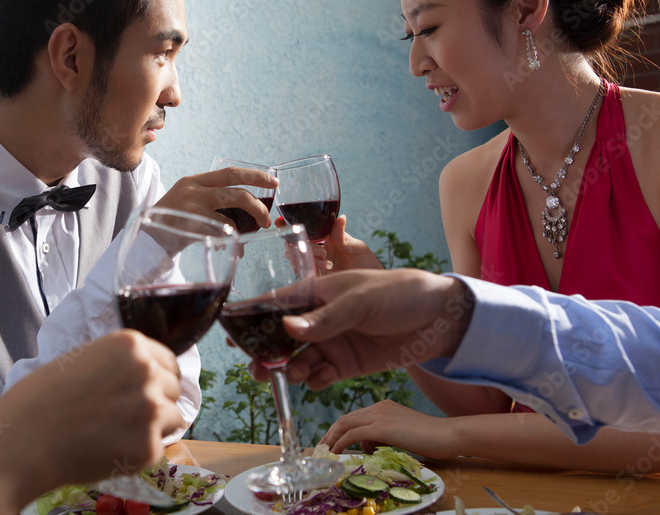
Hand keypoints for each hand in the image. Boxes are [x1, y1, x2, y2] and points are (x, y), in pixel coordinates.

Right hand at [1, 330, 183, 487]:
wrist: (23, 439)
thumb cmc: (42, 398)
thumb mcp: (84, 358)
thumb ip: (120, 363)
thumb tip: (146, 374)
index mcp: (130, 345)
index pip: (168, 362)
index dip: (157, 379)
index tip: (145, 392)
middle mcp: (147, 372)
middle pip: (173, 389)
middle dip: (156, 402)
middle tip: (125, 417)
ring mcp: (150, 409)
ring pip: (172, 418)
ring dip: (153, 428)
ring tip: (115, 434)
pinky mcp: (148, 446)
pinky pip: (158, 449)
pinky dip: (138, 454)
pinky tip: (109, 450)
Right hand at [154, 167, 277, 230]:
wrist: (145, 241)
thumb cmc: (171, 226)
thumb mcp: (188, 205)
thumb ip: (210, 204)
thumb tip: (245, 216)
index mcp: (194, 181)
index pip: (229, 173)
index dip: (254, 175)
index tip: (272, 181)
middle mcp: (193, 187)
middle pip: (234, 183)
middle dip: (258, 192)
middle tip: (271, 206)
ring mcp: (191, 203)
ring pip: (233, 200)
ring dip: (252, 213)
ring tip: (260, 226)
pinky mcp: (190, 220)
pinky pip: (222, 226)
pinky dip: (234, 238)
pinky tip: (236, 248)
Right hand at [248, 269, 473, 388]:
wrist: (440, 319)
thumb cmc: (398, 293)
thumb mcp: (359, 301)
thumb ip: (325, 319)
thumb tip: (287, 329)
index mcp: (315, 293)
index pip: (275, 305)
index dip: (252, 320)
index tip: (233, 337)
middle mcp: (318, 318)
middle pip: (280, 339)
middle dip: (267, 355)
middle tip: (259, 371)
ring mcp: (331, 342)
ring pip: (298, 360)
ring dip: (291, 369)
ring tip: (295, 374)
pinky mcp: (346, 364)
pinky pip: (321, 376)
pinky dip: (316, 380)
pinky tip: (321, 378)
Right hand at [275, 215, 381, 273]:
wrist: (371, 291)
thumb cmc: (367, 265)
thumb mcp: (358, 248)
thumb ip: (344, 236)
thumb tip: (341, 218)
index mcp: (324, 237)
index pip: (302, 227)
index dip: (287, 224)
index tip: (280, 222)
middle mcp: (315, 249)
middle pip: (292, 242)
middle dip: (301, 244)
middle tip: (323, 250)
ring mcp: (312, 264)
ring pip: (294, 256)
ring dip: (307, 257)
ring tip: (328, 262)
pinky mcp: (312, 279)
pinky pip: (299, 272)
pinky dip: (305, 269)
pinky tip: (324, 270)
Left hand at [319, 400, 457, 458]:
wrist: (448, 434)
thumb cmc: (431, 439)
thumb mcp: (401, 435)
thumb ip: (383, 437)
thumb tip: (367, 446)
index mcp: (383, 407)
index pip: (354, 417)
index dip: (338, 429)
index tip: (330, 442)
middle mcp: (378, 407)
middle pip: (345, 419)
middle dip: (330, 433)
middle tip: (321, 448)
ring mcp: (379, 415)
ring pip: (345, 424)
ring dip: (332, 438)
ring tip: (324, 452)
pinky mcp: (382, 426)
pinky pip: (353, 434)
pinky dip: (341, 443)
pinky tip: (336, 453)